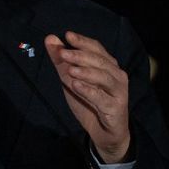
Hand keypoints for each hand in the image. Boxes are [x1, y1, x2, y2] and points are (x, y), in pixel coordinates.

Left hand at [44, 31, 130, 162]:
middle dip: (81, 56)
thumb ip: (60, 60)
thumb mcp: (70, 79)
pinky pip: (103, 98)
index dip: (82, 41)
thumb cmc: (89, 102)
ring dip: (86, 72)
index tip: (67, 35)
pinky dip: (90, 91)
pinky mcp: (116, 108)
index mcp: (107, 65)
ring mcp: (118, 92)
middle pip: (100, 61)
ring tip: (71, 70)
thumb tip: (50, 38)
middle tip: (63, 53)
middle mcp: (116, 75)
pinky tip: (76, 86)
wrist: (103, 132)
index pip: (96, 48)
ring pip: (104, 77)